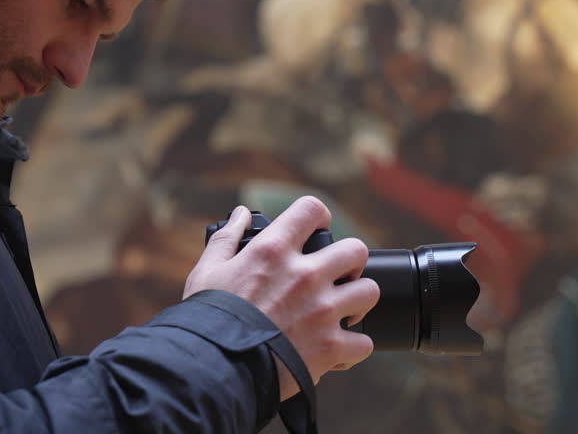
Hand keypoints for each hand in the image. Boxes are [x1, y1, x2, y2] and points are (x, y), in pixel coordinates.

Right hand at [182, 198, 379, 399]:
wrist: (216, 367)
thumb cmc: (210, 318)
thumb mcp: (207, 271)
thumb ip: (227, 238)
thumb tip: (241, 214)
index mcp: (274, 251)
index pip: (311, 210)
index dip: (317, 215)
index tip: (316, 227)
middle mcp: (305, 275)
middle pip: (355, 250)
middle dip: (349, 260)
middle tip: (336, 273)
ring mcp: (323, 310)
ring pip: (370, 291)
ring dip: (357, 300)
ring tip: (342, 308)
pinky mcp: (332, 346)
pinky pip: (364, 342)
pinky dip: (352, 347)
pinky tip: (337, 347)